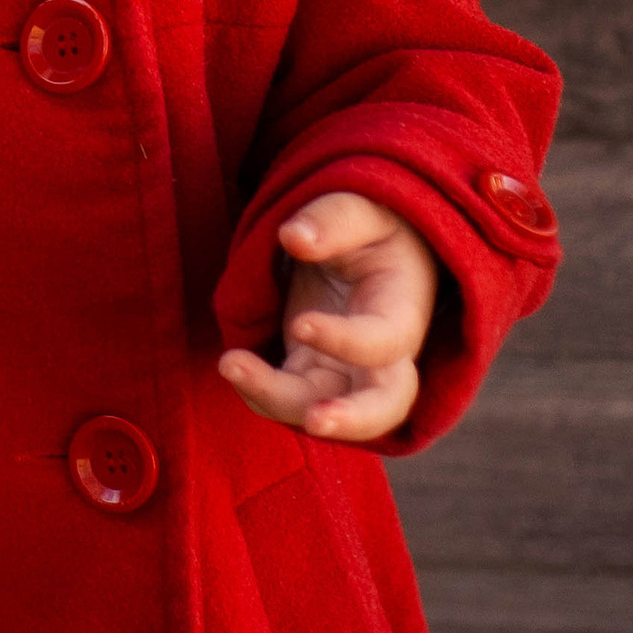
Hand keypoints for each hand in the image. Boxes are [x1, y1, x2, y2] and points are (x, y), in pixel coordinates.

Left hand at [217, 191, 436, 445]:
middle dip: (350, 420)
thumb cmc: (372, 229)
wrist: (368, 250)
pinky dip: (259, 391)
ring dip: (276, 399)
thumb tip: (293, 236)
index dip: (347, 343)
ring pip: (320, 407)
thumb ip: (333, 219)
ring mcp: (344, 372)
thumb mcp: (363, 210)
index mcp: (402, 313)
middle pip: (383, 408)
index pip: (384, 343)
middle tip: (314, 422)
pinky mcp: (311, 374)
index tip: (301, 323)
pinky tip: (233, 363)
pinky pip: (288, 397)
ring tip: (230, 363)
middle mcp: (382, 358)